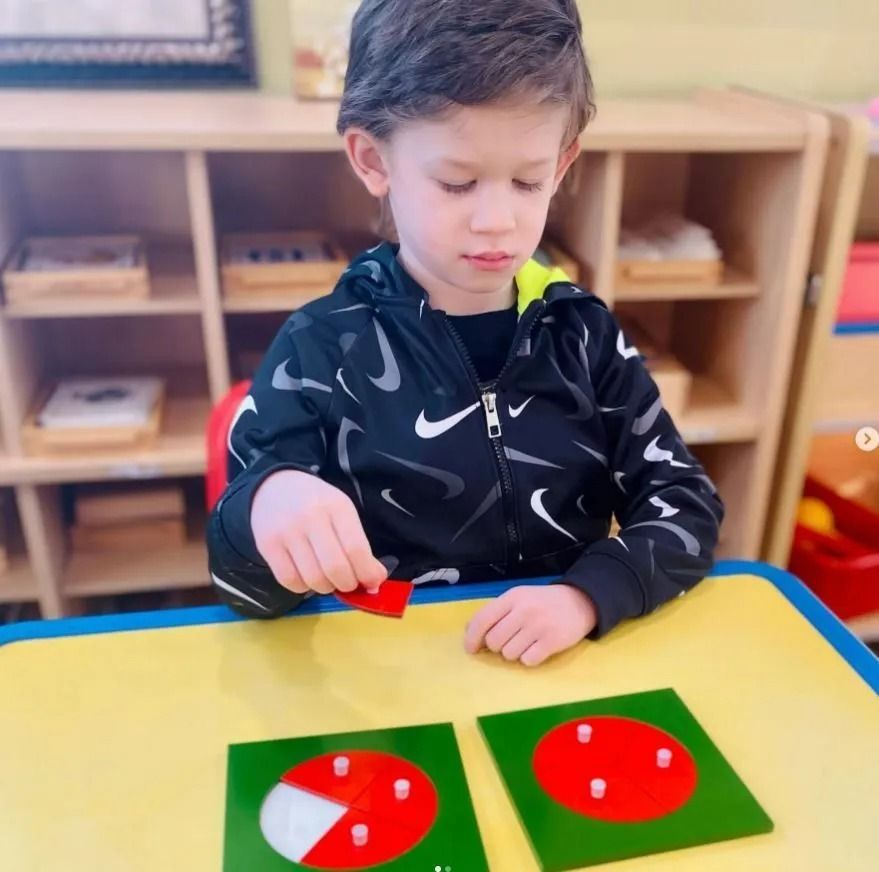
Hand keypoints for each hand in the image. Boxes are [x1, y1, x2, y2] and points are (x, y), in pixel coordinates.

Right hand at [250, 470, 387, 595]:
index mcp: (336, 507)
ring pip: (313, 579)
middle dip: (347, 584)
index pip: (356, 549)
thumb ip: (358, 544)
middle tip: (348, 582)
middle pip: (335, 568)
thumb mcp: (342, 513)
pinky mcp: (267, 545)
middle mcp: (310, 517)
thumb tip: (374, 582)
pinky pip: (289, 581)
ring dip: (326, 587)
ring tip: (327, 578)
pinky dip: (303, 587)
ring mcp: (286, 532)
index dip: (367, 573)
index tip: (372, 583)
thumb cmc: (316, 503)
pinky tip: (306, 577)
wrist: (275, 487)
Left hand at [463, 584, 597, 666]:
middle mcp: (524, 610)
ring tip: (526, 642)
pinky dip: (530, 658)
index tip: (471, 649)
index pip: (482, 620)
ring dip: (514, 653)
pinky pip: (528, 661)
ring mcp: (538, 626)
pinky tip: (537, 648)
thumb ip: (495, 612)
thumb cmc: (542, 602)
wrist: (580, 601)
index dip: (472, 638)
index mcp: (512, 598)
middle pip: (494, 641)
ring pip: (509, 654)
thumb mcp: (518, 598)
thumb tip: (469, 631)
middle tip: (509, 641)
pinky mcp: (552, 642)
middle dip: (497, 646)